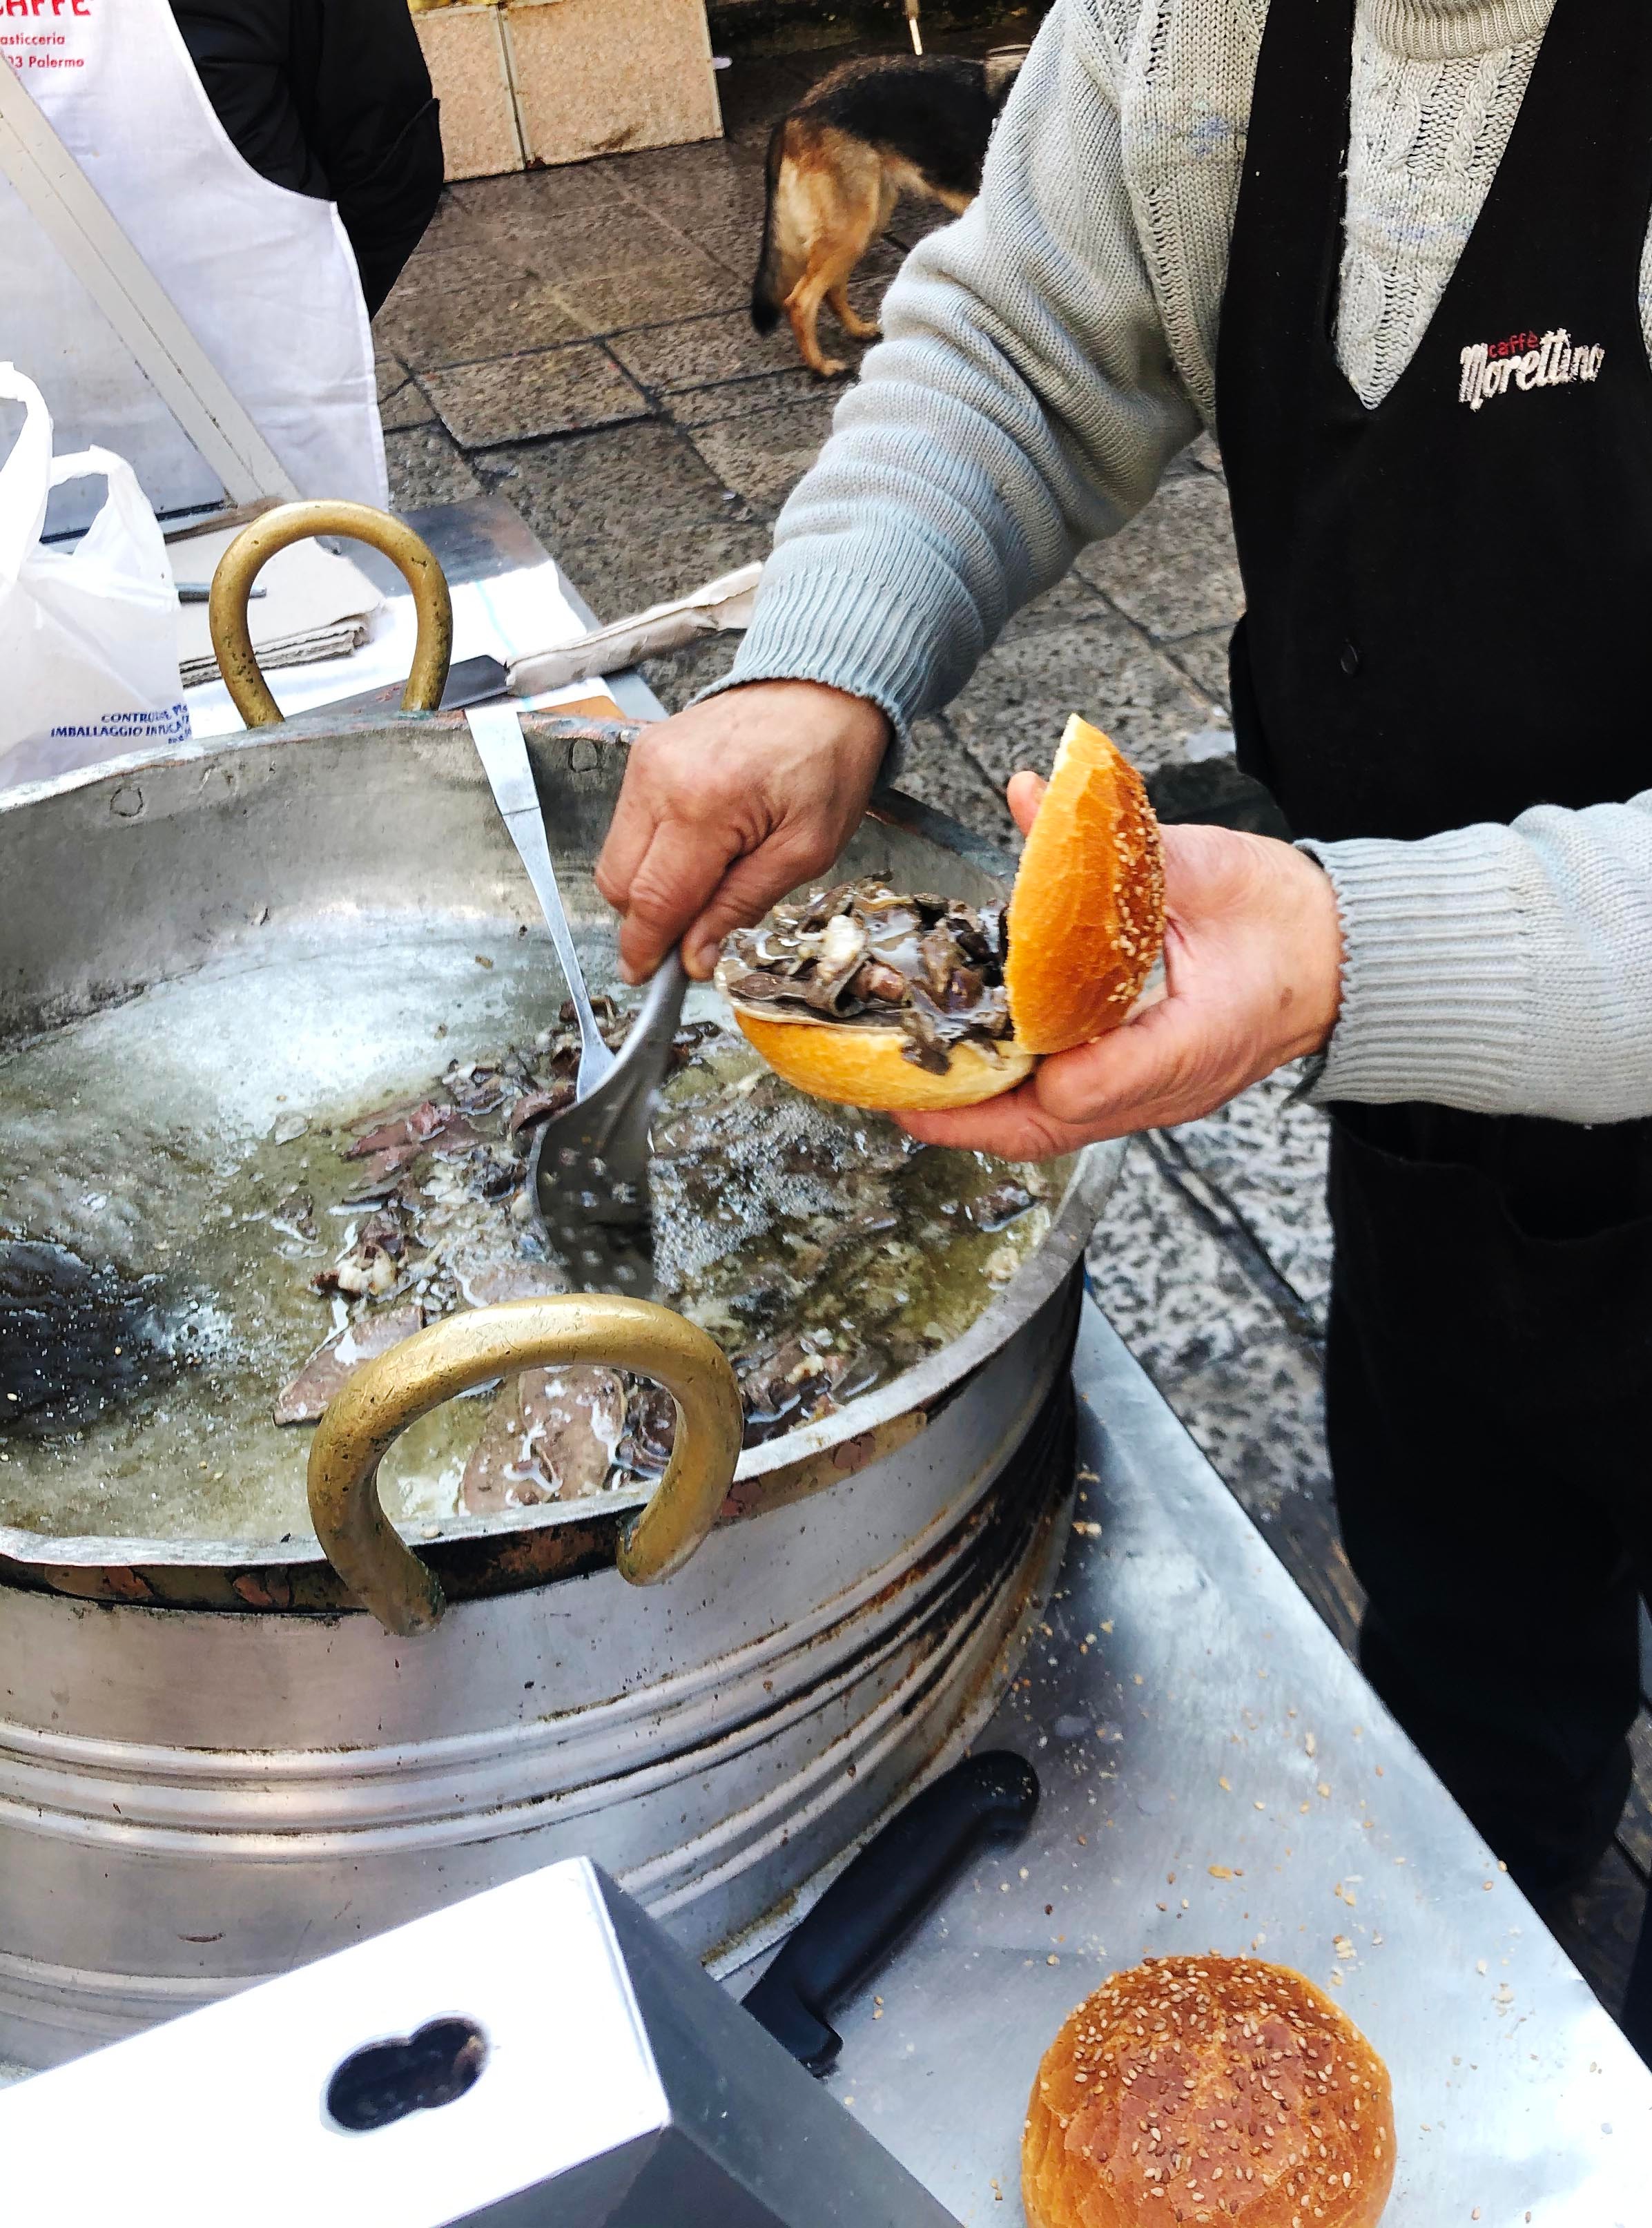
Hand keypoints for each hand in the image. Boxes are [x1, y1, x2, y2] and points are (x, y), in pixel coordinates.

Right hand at [595, 680, 889, 981]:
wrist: (820, 689)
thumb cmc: (826, 764)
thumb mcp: (805, 851)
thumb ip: (741, 906)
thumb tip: (693, 959)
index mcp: (704, 806)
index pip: (654, 900)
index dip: (647, 949)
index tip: (649, 981)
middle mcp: (659, 781)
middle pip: (619, 883)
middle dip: (648, 921)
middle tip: (691, 936)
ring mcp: (644, 764)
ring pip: (616, 857)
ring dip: (650, 887)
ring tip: (705, 883)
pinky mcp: (643, 756)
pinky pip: (628, 825)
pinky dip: (654, 853)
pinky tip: (699, 848)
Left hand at [899, 771, 1342, 1159]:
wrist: (1342, 957)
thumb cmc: (1283, 917)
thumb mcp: (1205, 870)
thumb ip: (1116, 839)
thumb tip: (1033, 798)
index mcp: (1194, 1040)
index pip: (1090, 1084)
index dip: (1023, 1071)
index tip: (965, 1047)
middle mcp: (1167, 1085)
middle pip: (1052, 1128)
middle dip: (970, 1118)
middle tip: (900, 1094)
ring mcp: (1156, 1095)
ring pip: (1054, 1130)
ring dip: (983, 1115)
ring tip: (915, 1090)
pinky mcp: (1146, 1088)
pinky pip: (1067, 1112)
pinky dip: (1012, 1099)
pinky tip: (967, 1073)